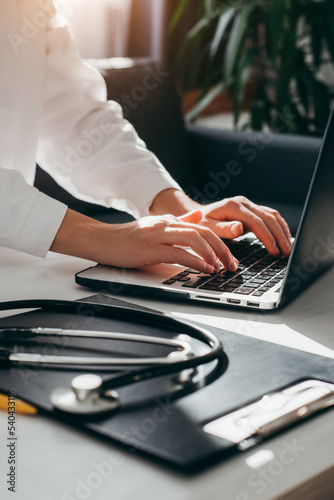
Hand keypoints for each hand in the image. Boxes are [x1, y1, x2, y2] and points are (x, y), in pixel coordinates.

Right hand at [50, 209, 238, 272]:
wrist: (103, 240)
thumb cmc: (128, 238)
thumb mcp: (157, 227)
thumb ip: (179, 222)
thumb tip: (199, 217)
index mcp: (170, 221)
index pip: (203, 229)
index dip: (220, 243)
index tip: (229, 259)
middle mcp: (167, 224)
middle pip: (204, 232)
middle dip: (222, 250)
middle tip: (231, 265)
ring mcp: (159, 235)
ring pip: (194, 239)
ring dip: (212, 254)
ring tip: (220, 268)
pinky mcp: (150, 248)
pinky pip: (179, 253)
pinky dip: (195, 262)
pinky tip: (204, 269)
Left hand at [150, 190, 291, 256]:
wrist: (196, 215)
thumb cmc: (200, 224)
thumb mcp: (207, 228)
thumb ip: (223, 229)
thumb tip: (239, 228)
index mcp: (233, 207)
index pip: (256, 222)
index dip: (267, 237)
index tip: (274, 251)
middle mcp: (243, 203)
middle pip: (268, 218)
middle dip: (280, 236)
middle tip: (287, 253)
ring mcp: (249, 205)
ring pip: (272, 216)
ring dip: (282, 231)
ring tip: (288, 249)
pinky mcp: (252, 210)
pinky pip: (270, 217)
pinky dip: (279, 227)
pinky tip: (284, 238)